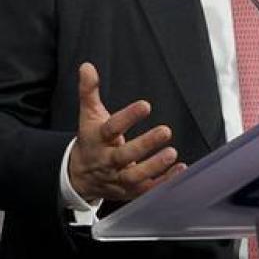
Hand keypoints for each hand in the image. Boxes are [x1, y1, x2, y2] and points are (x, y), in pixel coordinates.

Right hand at [68, 62, 185, 202]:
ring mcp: (117, 178)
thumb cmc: (91, 141)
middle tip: (165, 131)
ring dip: (154, 166)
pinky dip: (163, 182)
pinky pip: (147, 189)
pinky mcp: (129, 191)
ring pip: (134, 177)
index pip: (110, 128)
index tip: (146, 105)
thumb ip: (89, 92)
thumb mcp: (88, 116)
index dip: (127, 117)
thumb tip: (87, 67)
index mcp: (97, 140)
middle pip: (123, 156)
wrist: (77, 177)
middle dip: (144, 145)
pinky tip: (180, 170)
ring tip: (172, 153)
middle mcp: (107, 160)